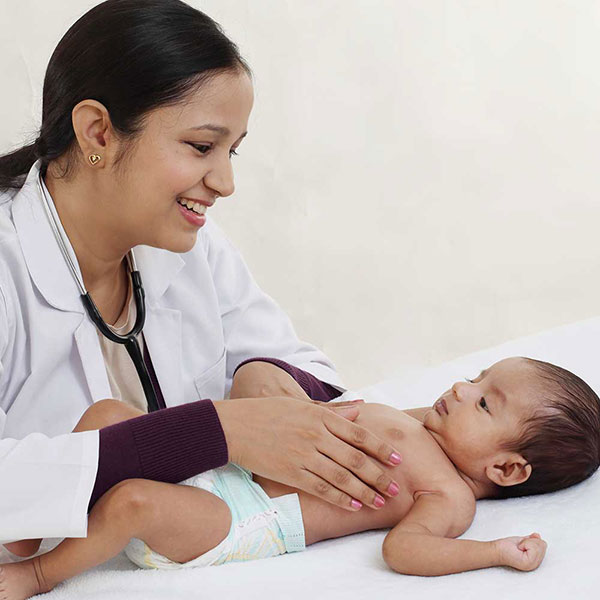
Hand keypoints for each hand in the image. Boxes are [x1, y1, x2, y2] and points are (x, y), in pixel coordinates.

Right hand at [214, 396, 401, 510]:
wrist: (235, 426)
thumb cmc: (268, 412)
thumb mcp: (301, 405)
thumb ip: (333, 410)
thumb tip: (361, 408)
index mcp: (320, 416)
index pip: (359, 433)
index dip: (380, 448)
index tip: (397, 459)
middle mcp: (316, 435)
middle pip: (355, 459)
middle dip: (379, 475)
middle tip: (396, 488)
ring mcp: (304, 455)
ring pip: (342, 477)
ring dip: (365, 491)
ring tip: (380, 501)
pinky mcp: (292, 473)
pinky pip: (322, 489)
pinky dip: (341, 498)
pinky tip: (354, 505)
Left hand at [494, 533, 547, 570]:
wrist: (497, 551)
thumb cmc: (506, 547)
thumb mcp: (523, 541)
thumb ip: (532, 540)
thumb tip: (537, 535)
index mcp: (535, 559)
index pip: (543, 544)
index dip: (532, 540)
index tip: (523, 544)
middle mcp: (536, 564)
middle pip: (542, 543)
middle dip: (530, 540)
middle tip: (520, 545)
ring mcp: (533, 564)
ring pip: (538, 544)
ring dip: (527, 542)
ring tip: (519, 547)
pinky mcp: (529, 562)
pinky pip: (533, 546)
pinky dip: (525, 543)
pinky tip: (519, 548)